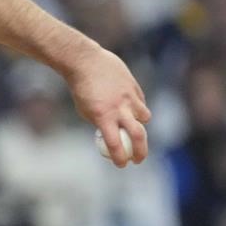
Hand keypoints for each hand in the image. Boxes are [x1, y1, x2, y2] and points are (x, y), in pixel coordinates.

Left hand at [63, 46, 150, 167]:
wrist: (85, 61)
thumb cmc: (81, 88)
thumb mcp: (86, 110)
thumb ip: (101, 122)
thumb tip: (111, 135)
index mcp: (103, 116)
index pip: (115, 144)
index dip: (120, 158)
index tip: (122, 165)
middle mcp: (119, 108)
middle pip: (138, 135)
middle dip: (141, 151)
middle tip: (138, 159)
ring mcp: (129, 96)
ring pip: (144, 117)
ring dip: (140, 124)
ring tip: (130, 122)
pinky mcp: (134, 87)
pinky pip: (141, 102)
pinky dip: (136, 107)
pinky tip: (127, 103)